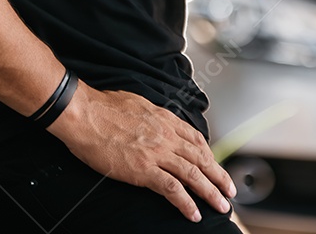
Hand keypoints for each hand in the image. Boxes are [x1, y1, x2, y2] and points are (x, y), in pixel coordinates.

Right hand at [48, 81, 235, 221]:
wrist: (84, 114)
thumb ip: (151, 115)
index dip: (209, 154)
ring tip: (221, 206)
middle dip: (218, 175)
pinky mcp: (144, 169)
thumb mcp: (136, 103)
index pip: (195, 138)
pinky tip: (193, 213)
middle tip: (230, 190)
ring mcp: (156, 152)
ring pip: (193, 174)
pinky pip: (172, 188)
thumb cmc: (102, 106)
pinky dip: (186, 202)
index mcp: (163, 118)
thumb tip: (154, 121)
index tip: (215, 165)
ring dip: (210, 192)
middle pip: (200, 157)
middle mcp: (165, 135)